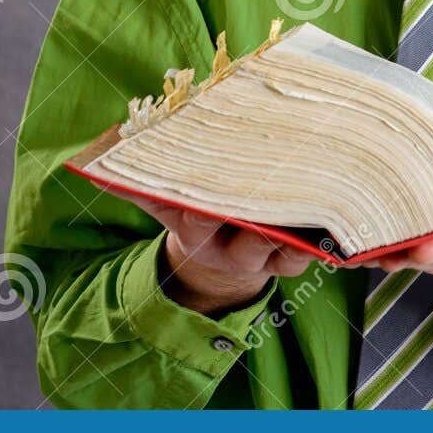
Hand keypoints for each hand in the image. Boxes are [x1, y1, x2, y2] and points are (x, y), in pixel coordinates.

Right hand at [114, 188, 316, 316]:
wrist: (218, 262)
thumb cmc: (195, 215)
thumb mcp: (164, 202)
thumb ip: (138, 186)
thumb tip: (94, 169)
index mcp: (196, 232)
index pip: (199, 221)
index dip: (205, 212)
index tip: (210, 201)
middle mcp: (232, 250)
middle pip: (251, 241)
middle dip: (266, 226)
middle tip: (283, 206)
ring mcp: (266, 257)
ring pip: (285, 251)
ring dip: (302, 235)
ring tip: (319, 213)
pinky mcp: (294, 259)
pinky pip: (312, 255)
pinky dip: (326, 240)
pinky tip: (337, 221)